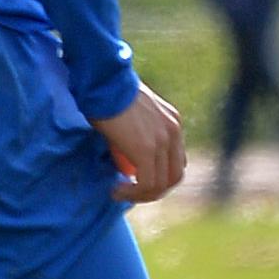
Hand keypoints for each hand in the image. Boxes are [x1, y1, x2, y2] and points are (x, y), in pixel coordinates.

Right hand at [95, 83, 186, 203]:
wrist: (102, 83)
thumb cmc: (105, 93)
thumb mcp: (128, 114)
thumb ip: (134, 133)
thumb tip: (123, 158)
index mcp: (172, 122)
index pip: (176, 160)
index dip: (158, 176)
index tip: (133, 179)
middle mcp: (173, 132)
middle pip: (175, 175)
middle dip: (153, 190)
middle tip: (129, 192)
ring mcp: (163, 141)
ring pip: (162, 184)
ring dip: (141, 195)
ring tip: (120, 193)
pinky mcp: (147, 150)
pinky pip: (147, 183)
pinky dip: (132, 193)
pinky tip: (116, 191)